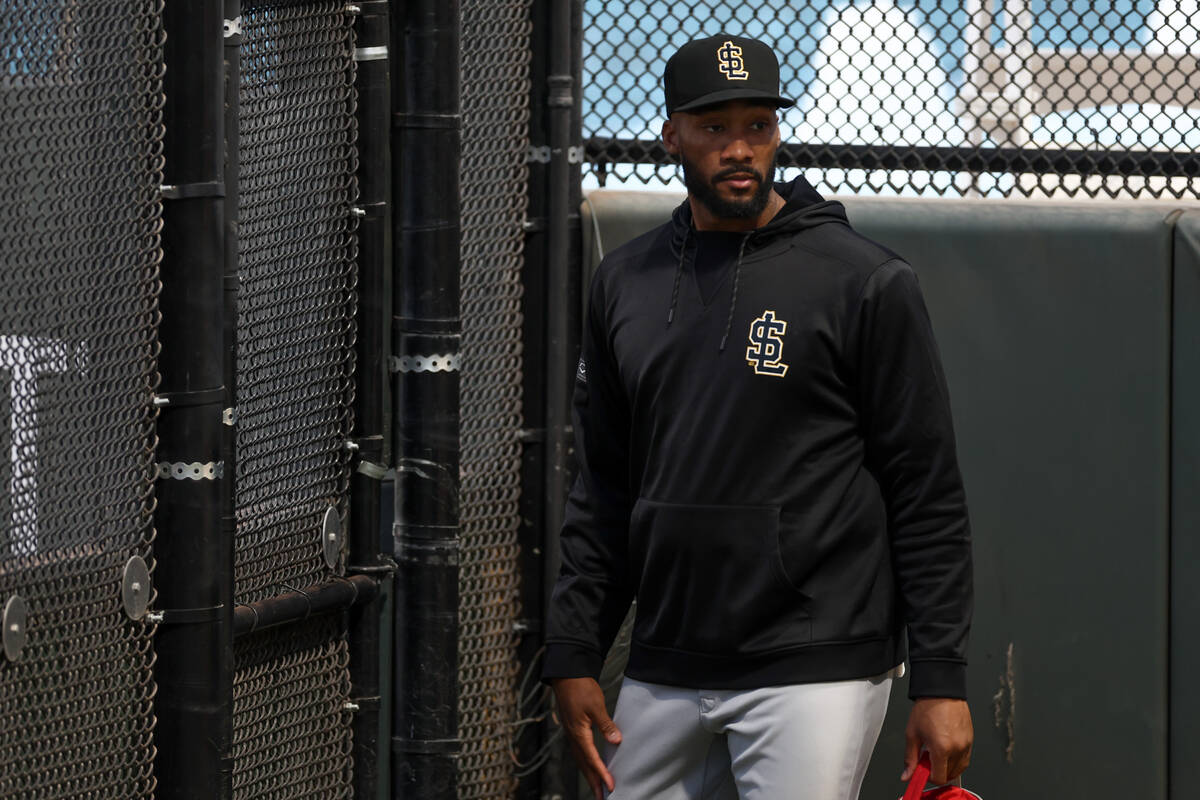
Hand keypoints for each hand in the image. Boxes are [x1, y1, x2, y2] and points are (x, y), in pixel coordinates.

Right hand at [551, 677, 621, 798]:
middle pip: (584, 765)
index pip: (592, 758)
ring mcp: (571, 733)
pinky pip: (579, 752)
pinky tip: (590, 765)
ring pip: (580, 760)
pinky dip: (585, 763)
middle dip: (593, 782)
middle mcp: (573, 736)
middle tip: (601, 798)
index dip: (602, 774)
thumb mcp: (596, 705)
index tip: (611, 787)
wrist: (566, 675)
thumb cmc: (581, 688)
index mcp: (578, 733)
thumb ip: (606, 724)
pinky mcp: (572, 729)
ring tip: (597, 788)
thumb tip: (616, 741)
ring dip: (589, 775)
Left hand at [902, 698, 972, 784]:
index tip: (923, 770)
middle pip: (949, 775)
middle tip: (928, 758)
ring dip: (947, 766)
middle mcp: (957, 748)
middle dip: (937, 770)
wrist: (942, 691)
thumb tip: (907, 774)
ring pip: (958, 768)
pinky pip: (965, 758)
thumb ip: (910, 758)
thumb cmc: (927, 708)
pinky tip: (946, 748)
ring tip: (936, 751)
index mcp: (942, 748)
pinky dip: (956, 759)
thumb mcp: (912, 734)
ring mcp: (966, 744)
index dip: (929, 777)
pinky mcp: (971, 740)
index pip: (939, 778)